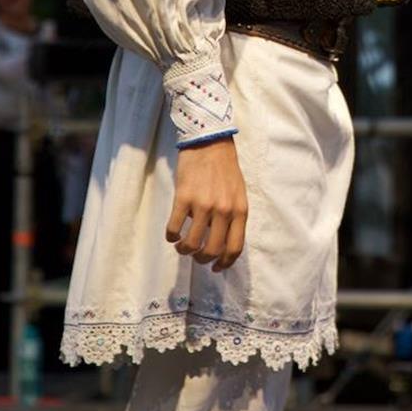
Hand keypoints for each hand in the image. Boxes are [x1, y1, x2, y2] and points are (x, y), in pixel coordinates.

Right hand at [166, 136, 247, 270]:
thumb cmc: (224, 168)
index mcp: (239, 210)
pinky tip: (172, 234)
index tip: (216, 268)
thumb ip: (233, 216)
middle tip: (196, 256)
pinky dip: (171, 236)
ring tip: (182, 246)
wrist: (209, 142)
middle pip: (212, 250)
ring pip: (191, 244)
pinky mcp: (184, 198)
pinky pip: (174, 228)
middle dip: (202, 260)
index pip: (235, 248)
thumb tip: (223, 242)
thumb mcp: (238, 193)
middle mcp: (223, 210)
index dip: (225, 263)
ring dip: (184, 250)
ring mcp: (203, 205)